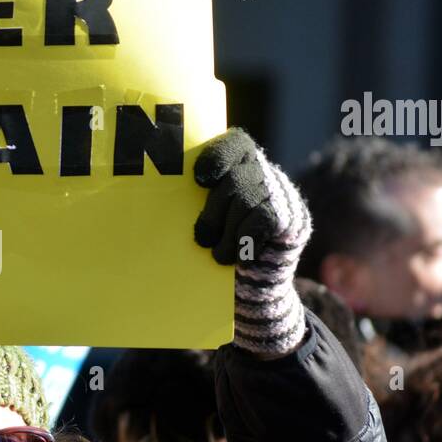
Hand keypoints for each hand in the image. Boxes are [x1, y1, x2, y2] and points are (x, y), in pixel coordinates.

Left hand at [193, 128, 311, 358]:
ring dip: (226, 230)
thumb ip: (197, 203)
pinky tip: (238, 258)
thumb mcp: (207, 224)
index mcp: (244, 170)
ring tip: (217, 256)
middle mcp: (268, 178)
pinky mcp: (292, 222)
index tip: (199, 179)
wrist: (255, 297)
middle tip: (200, 238)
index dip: (218, 155)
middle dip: (214, 208)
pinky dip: (243, 240)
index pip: (235, 144)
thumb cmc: (219, 255)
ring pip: (247, 198)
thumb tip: (149, 193)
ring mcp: (283, 199)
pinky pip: (260, 219)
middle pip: (238, 175)